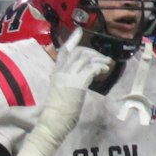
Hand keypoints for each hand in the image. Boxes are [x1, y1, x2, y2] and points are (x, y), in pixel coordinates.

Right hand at [13, 31, 114, 155]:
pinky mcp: (77, 83)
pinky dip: (100, 67)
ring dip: (99, 60)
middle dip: (93, 53)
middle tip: (102, 60)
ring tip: (106, 65)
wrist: (50, 124)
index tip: (79, 31)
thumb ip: (58, 89)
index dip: (72, 41)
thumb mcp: (53, 97)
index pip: (63, 52)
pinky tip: (104, 71)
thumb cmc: (49, 116)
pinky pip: (92, 68)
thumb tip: (59, 93)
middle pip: (79, 52)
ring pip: (87, 58)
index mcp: (55, 74)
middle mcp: (61, 72)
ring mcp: (69, 76)